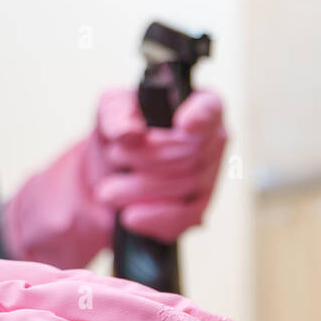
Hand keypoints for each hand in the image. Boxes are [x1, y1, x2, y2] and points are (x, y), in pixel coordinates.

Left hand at [1, 88, 226, 268]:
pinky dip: (153, 217)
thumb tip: (130, 133)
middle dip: (145, 158)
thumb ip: (116, 113)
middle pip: (190, 153)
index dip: (200, 117)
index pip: (210, 108)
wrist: (108, 173)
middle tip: (113, 157)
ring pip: (185, 186)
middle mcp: (211, 139)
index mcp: (197, 104)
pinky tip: (130, 216)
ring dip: (140, 188)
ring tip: (108, 189)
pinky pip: (184, 217)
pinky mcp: (198, 210)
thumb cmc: (118, 132)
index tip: (183, 124)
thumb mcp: (109, 111)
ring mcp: (209, 177)